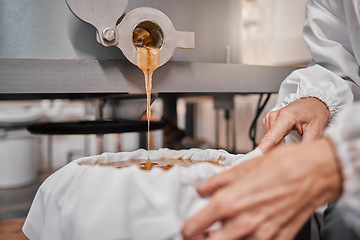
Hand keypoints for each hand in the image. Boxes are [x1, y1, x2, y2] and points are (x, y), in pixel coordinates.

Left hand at [182, 138, 341, 239]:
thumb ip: (216, 182)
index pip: (192, 229)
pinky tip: (250, 228)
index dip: (187, 229)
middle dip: (203, 238)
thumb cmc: (282, 166)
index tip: (190, 226)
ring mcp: (261, 235)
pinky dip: (249, 239)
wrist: (314, 173)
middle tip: (206, 230)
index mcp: (228, 202)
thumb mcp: (242, 167)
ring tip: (229, 227)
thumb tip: (202, 189)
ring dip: (226, 238)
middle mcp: (242, 223)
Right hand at [258, 97, 329, 152]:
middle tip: (293, 151)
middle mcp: (274, 116)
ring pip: (269, 141)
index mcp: (286, 116)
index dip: (262, 150)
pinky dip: (277, 141)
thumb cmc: (315, 113)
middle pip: (270, 142)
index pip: (271, 138)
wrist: (313, 103)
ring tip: (293, 139)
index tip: (253, 159)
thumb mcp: (316, 130)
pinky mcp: (268, 121)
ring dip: (279, 145)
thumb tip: (298, 159)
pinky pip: (269, 138)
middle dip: (278, 150)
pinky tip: (287, 137)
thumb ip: (305, 146)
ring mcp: (269, 118)